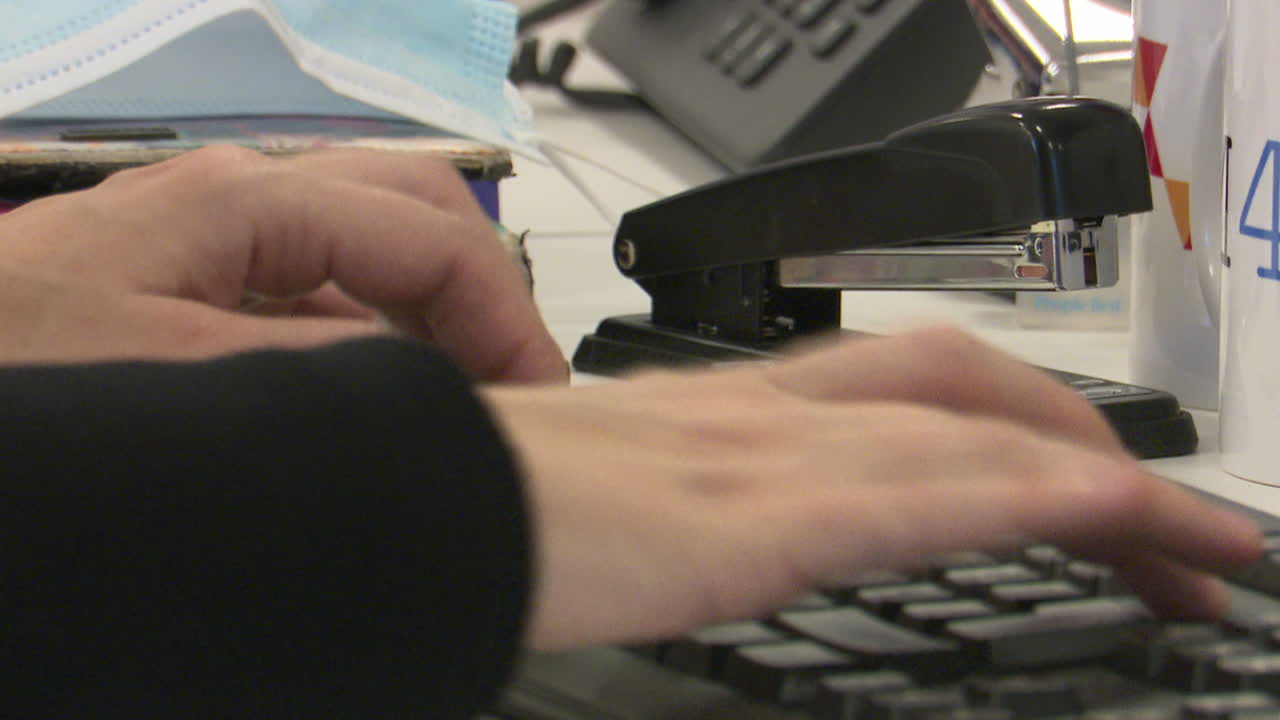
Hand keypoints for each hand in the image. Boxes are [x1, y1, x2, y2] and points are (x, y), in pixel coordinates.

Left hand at [0, 146, 565, 382]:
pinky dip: (378, 342)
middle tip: (519, 392)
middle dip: (485, 296)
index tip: (536, 401)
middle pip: (419, 214)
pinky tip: (380, 400)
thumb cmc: (10, 377)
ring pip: (375, 257)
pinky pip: (322, 299)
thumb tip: (431, 392)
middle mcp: (243, 205)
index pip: (434, 237)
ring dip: (436, 321)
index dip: (506, 317)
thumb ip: (320, 374)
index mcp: (248, 204)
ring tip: (464, 401)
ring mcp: (221, 245)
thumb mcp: (179, 382)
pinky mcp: (199, 289)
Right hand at [483, 327, 1262, 649]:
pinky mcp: (749, 517)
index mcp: (733, 417)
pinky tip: (1110, 516)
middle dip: (1084, 441)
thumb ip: (684, 510)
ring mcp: (762, 458)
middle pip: (965, 386)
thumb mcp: (616, 503)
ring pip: (968, 431)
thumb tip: (717, 542)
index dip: (1019, 419)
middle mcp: (765, 418)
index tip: (1092, 483)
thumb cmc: (489, 507)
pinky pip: (919, 492)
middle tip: (1172, 522)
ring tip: (1198, 545)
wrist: (407, 508)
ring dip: (1101, 480)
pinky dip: (1026, 494)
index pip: (910, 387)